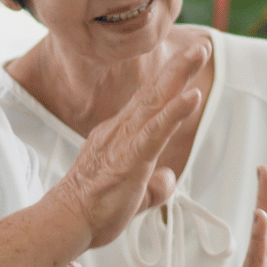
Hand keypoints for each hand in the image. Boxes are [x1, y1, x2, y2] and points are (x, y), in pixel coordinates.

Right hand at [47, 42, 208, 249]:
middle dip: (178, 67)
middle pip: (154, 92)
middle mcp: (122, 130)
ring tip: (198, 53)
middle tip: (199, 46)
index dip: (169, 82)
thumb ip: (154, 186)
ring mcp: (126, 141)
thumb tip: (168, 178)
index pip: (149, 104)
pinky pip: (157, 130)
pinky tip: (192, 95)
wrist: (67, 220)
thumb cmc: (94, 207)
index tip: (185, 63)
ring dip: (179, 76)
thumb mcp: (133, 196)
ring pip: (156, 102)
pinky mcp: (131, 158)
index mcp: (121, 135)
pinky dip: (175, 111)